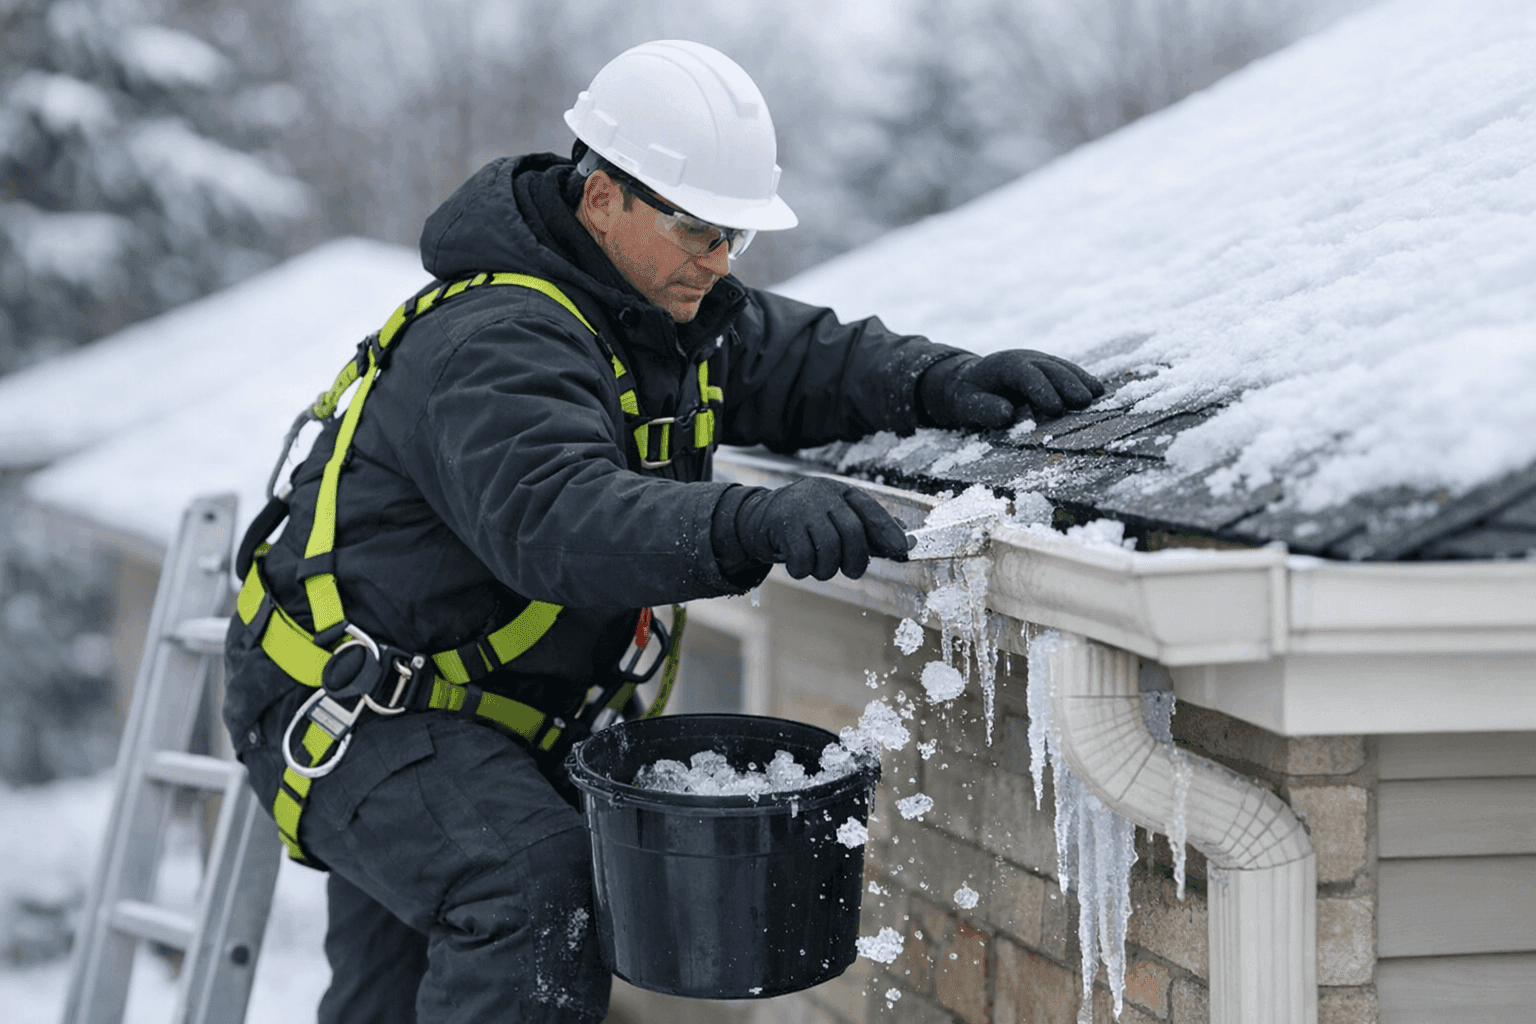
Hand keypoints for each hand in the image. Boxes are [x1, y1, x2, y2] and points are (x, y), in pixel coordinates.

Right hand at [734, 478, 910, 580]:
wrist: (757, 518)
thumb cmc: (805, 522)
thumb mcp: (835, 518)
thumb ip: (867, 529)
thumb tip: (904, 541)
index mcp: (840, 491)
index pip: (870, 510)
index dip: (888, 531)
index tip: (903, 550)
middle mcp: (822, 494)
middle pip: (852, 532)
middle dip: (856, 560)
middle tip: (853, 572)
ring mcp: (801, 507)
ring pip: (828, 549)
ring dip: (826, 569)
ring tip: (818, 566)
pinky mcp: (781, 523)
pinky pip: (803, 558)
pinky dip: (803, 569)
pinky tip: (798, 564)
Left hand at [920, 350, 1103, 428]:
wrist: (970, 379)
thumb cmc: (968, 396)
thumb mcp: (966, 404)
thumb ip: (984, 409)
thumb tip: (1007, 414)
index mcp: (1004, 365)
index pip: (1025, 374)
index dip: (1041, 389)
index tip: (1055, 408)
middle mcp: (1026, 358)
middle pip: (1050, 368)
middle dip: (1067, 384)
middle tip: (1083, 403)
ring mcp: (1040, 361)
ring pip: (1063, 367)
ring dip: (1081, 381)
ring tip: (1097, 397)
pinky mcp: (1050, 369)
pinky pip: (1068, 371)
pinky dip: (1083, 380)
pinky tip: (1098, 391)